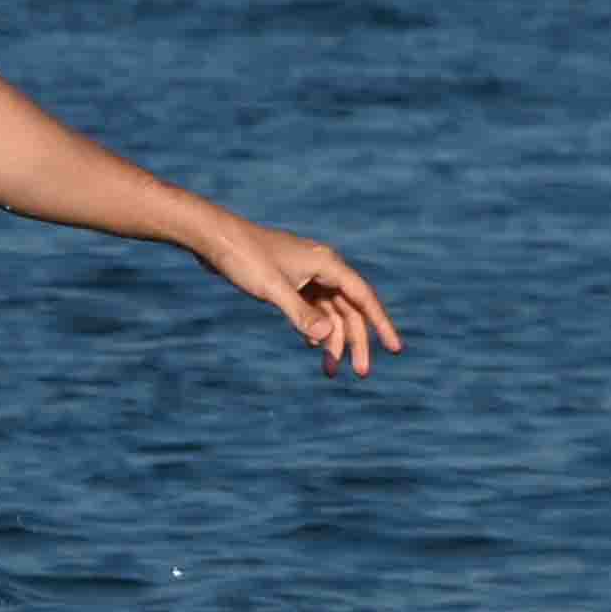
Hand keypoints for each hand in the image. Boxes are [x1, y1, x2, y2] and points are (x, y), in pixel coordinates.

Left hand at [200, 219, 399, 375]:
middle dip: (356, 342)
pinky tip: (313, 348)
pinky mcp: (291, 280)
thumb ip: (300, 314)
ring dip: (333, 341)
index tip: (396, 349)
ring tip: (331, 372)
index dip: (382, 324)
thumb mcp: (272, 289)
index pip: (364, 297)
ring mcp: (307, 274)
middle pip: (350, 309)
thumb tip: (327, 338)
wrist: (215, 238)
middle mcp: (323, 267)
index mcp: (326, 263)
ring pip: (331, 312)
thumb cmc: (245, 258)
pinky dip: (315, 329)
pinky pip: (313, 309)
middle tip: (362, 374)